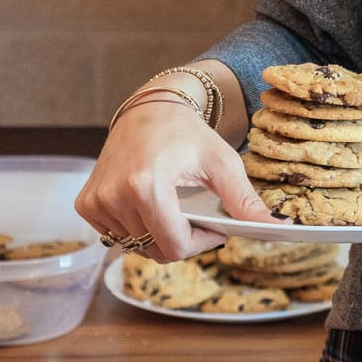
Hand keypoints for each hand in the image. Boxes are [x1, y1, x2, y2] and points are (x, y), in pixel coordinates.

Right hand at [75, 101, 282, 262]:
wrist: (149, 110)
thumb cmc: (188, 134)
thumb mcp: (223, 161)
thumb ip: (244, 199)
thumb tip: (274, 226)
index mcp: (145, 185)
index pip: (175, 244)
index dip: (202, 243)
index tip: (218, 228)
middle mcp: (113, 196)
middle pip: (157, 250)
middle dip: (186, 241)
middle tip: (202, 218)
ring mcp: (95, 202)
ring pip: (138, 247)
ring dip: (163, 236)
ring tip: (178, 209)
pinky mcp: (86, 205)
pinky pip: (119, 238)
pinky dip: (141, 230)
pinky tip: (153, 206)